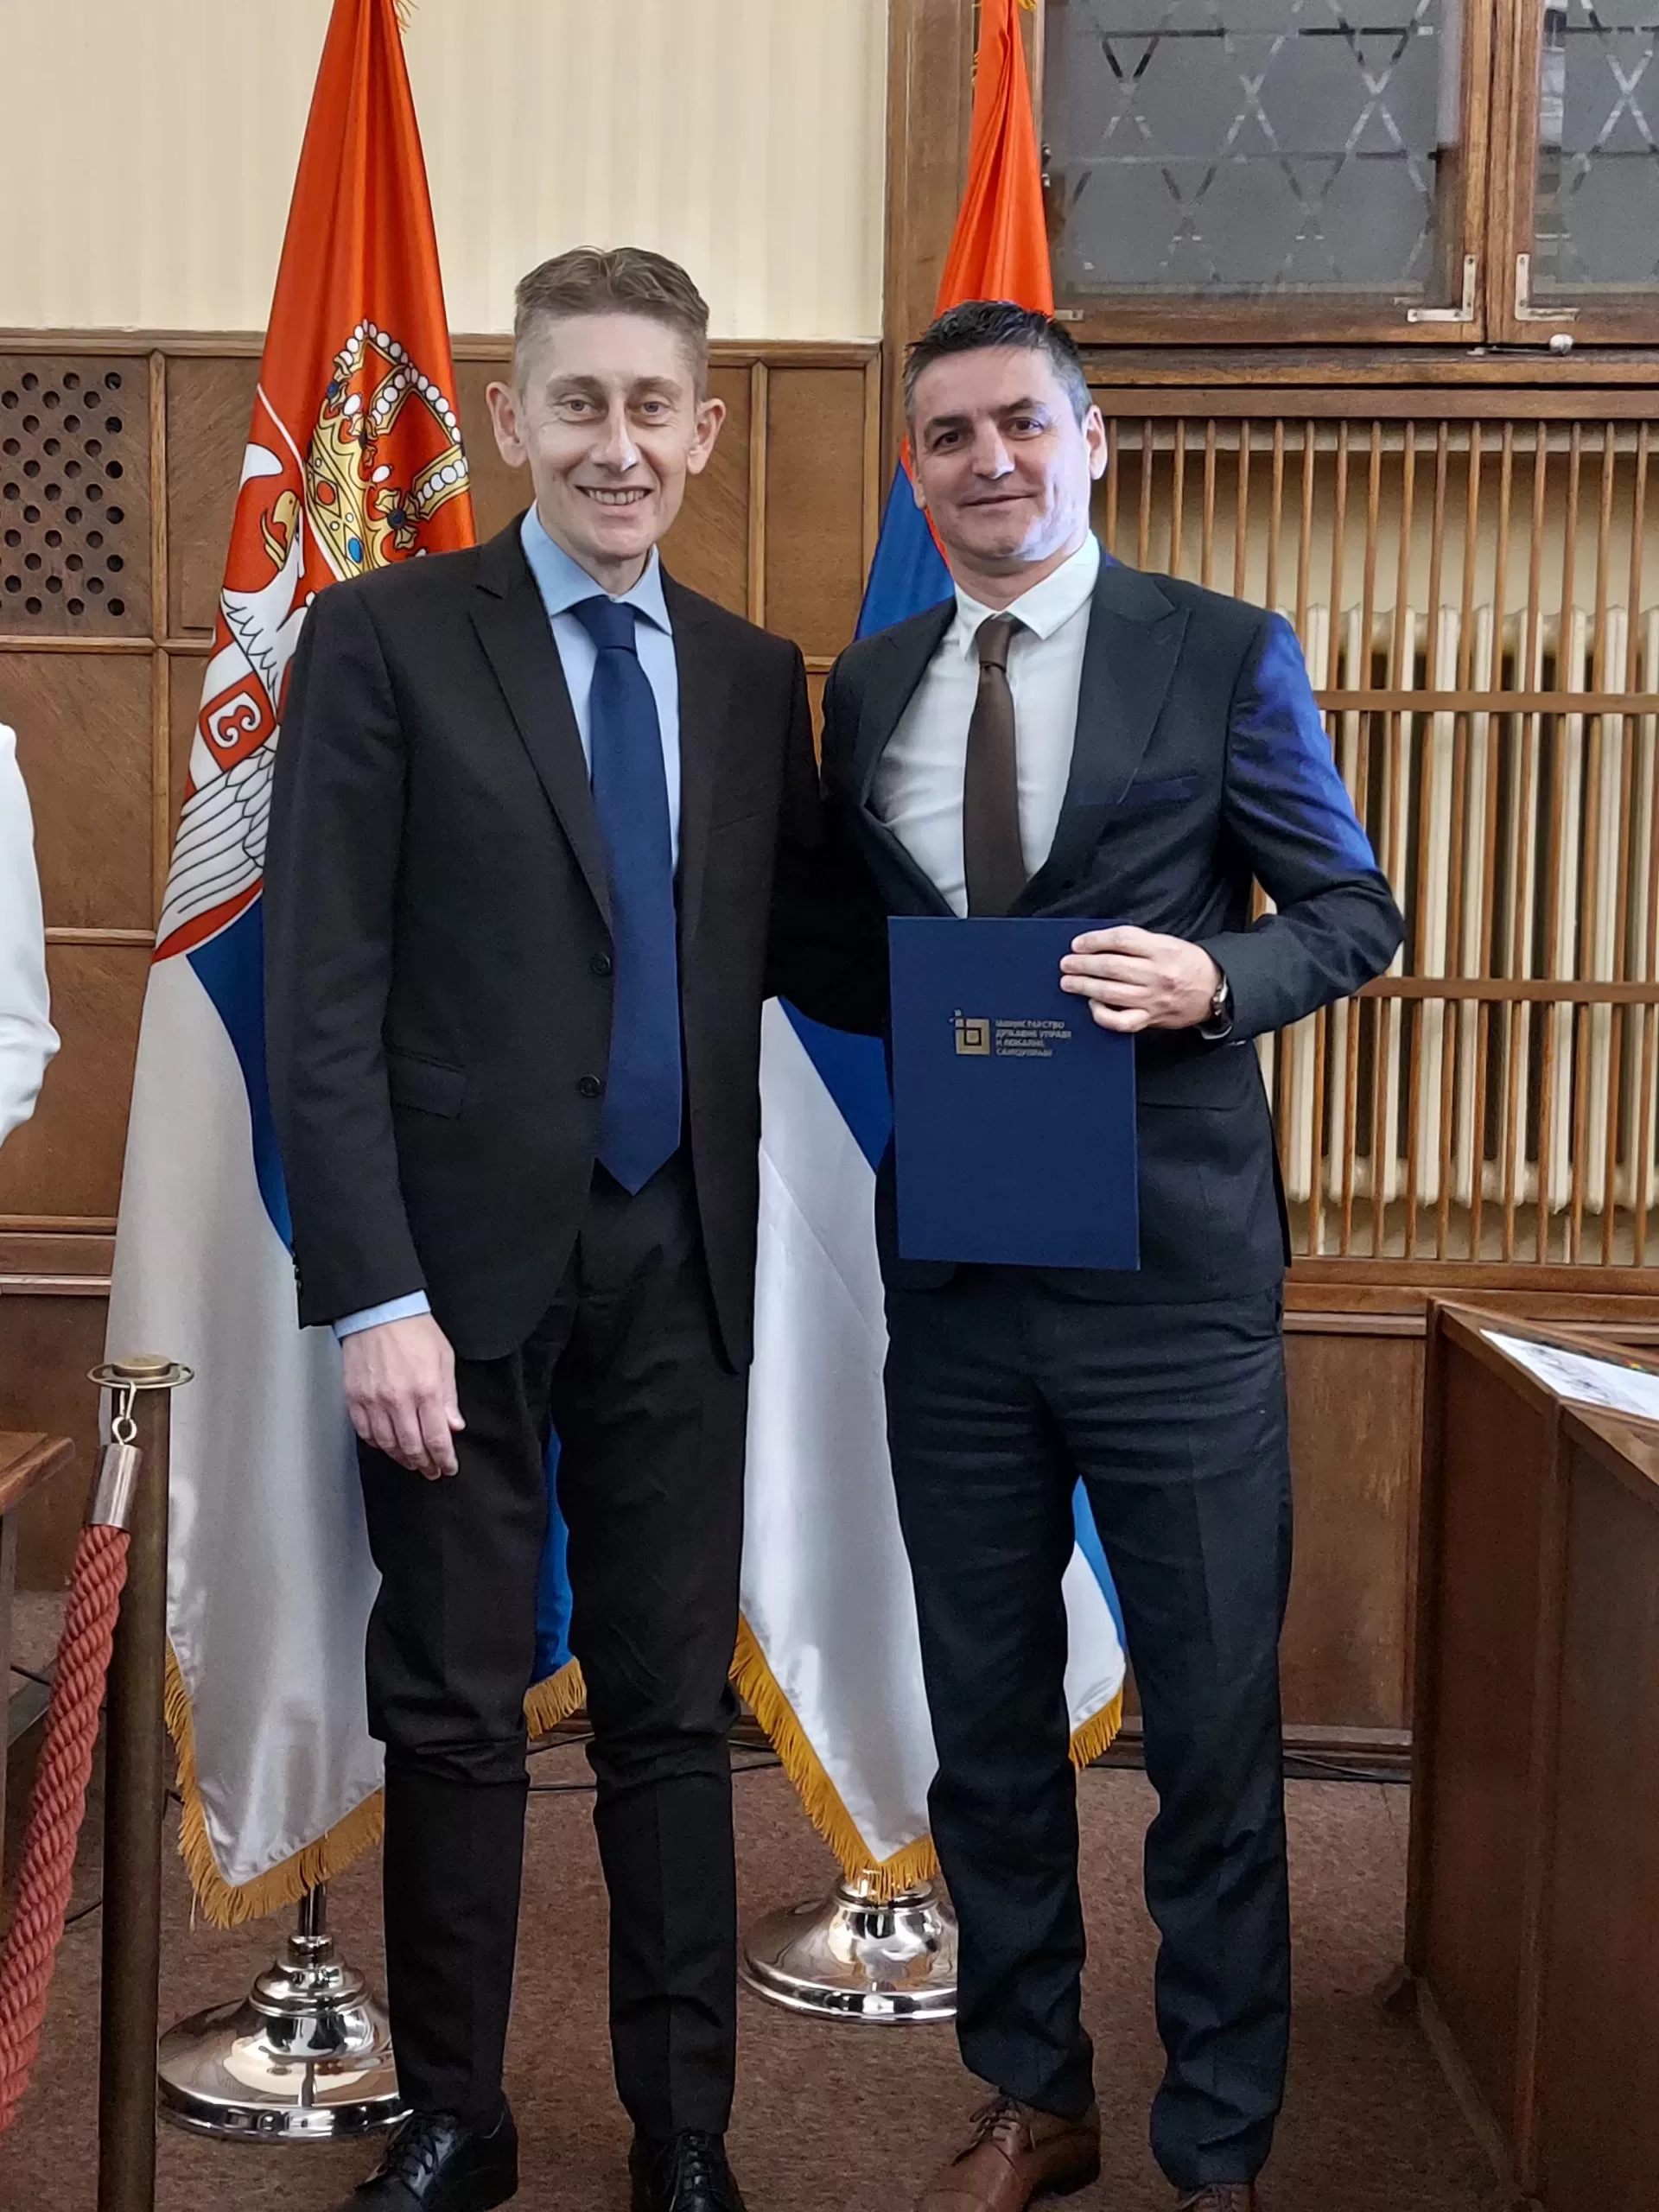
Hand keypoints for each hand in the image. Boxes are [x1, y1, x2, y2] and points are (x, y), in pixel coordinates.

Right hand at [341, 1314, 464, 1479]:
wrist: (377, 1310)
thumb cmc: (412, 1329)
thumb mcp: (444, 1359)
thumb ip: (449, 1396)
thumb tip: (454, 1425)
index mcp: (425, 1390)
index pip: (437, 1438)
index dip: (443, 1459)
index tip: (447, 1467)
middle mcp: (398, 1400)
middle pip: (412, 1447)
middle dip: (425, 1464)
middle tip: (431, 1471)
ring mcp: (373, 1401)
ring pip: (387, 1444)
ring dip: (402, 1458)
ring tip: (412, 1461)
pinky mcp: (354, 1398)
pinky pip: (365, 1432)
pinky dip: (377, 1444)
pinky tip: (386, 1444)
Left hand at [1059, 926, 1221, 1033]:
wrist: (1215, 990)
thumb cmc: (1188, 965)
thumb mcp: (1167, 943)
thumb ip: (1137, 943)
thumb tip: (1100, 946)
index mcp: (1161, 950)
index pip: (1121, 939)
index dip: (1095, 940)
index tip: (1078, 944)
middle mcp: (1156, 974)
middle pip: (1111, 966)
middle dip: (1082, 964)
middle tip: (1066, 964)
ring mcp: (1152, 999)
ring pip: (1111, 992)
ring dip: (1084, 986)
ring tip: (1069, 982)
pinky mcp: (1150, 1019)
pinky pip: (1121, 1021)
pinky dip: (1102, 1014)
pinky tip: (1093, 1005)